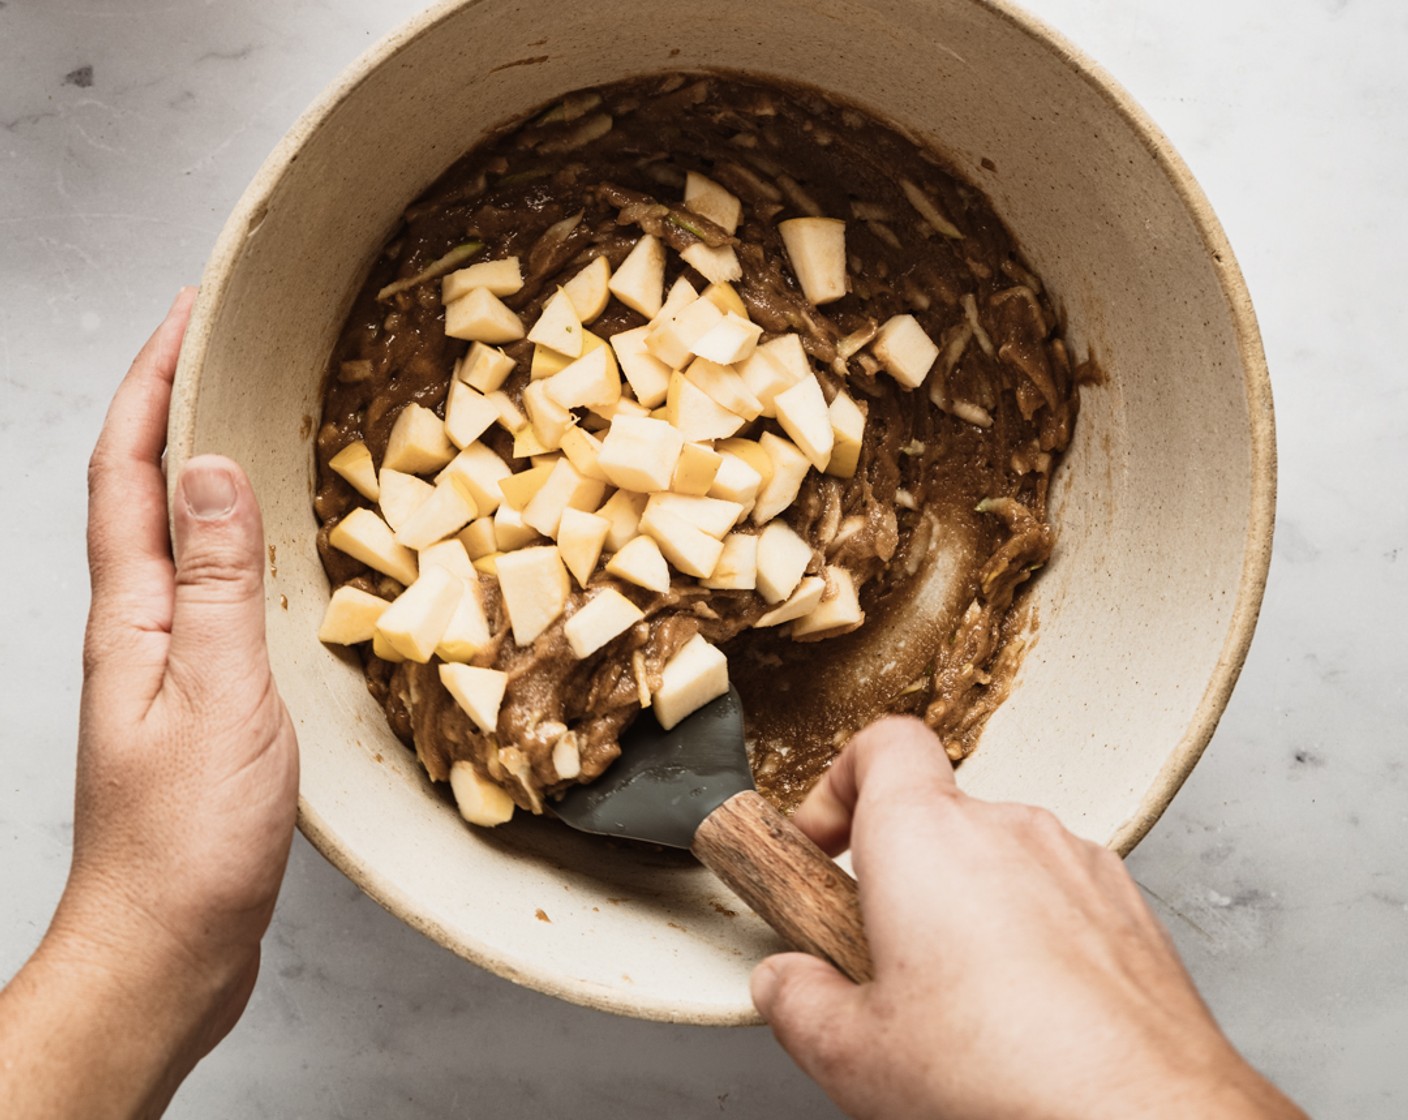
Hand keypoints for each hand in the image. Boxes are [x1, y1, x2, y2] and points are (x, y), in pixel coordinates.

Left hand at [0, 290, 298, 1118]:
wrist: (168, 944)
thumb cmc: (189, 839)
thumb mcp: (219, 696)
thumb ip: (218, 582)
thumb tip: (216, 470)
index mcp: (134, 616)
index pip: (129, 473)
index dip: (153, 385)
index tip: (189, 314)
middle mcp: (138, 628)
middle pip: (142, 490)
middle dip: (172, 403)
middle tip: (222, 344)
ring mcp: (165, 663)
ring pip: (177, 536)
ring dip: (203, 465)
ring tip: (251, 416)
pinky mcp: (198, 697)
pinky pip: (211, 587)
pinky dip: (235, 538)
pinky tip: (272, 544)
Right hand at [751, 717, 1304, 1119]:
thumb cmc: (1008, 1079)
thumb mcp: (852, 1055)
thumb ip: (797, 1001)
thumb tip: (786, 984)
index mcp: (926, 837)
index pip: (880, 745)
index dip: (839, 785)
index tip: (822, 846)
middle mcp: (1007, 829)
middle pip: (936, 816)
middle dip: (900, 878)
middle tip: (881, 954)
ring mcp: (1078, 865)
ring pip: (1000, 862)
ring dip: (969, 910)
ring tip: (958, 1004)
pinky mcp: (1130, 912)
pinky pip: (1060, 900)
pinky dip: (1033, 937)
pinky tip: (1026, 1017)